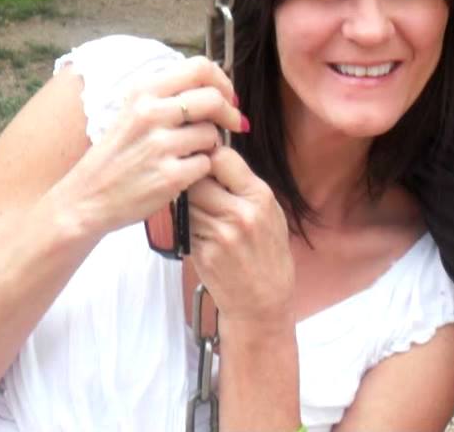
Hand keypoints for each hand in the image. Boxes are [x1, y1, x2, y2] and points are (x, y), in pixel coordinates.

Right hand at [50, 56, 244, 238]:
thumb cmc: (118, 154)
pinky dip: (201, 169)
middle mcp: (150, 113)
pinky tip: (183, 173)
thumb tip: (218, 88)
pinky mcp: (170, 175)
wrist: (86, 198)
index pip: (200, 68)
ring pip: (212, 134)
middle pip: (213, 100)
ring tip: (189, 153)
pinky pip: (206, 163)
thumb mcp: (134, 111)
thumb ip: (171, 96)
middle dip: (230, 113)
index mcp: (143, 91)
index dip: (223, 82)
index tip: (228, 97)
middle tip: (234, 124)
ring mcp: (160, 145)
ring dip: (210, 145)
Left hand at [187, 147, 296, 327]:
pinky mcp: (203, 252)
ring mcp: (220, 234)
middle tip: (198, 188)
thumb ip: (244, 186)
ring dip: (187, 203)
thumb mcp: (270, 212)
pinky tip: (200, 232)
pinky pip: (183, 225)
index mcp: (259, 197)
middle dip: (194, 181)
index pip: (222, 157)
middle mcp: (240, 213)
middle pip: (198, 179)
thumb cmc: (267, 252)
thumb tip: (214, 156)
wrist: (263, 298)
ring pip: (186, 201)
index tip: (208, 163)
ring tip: (202, 212)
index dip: (210, 157)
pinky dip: (187, 224)